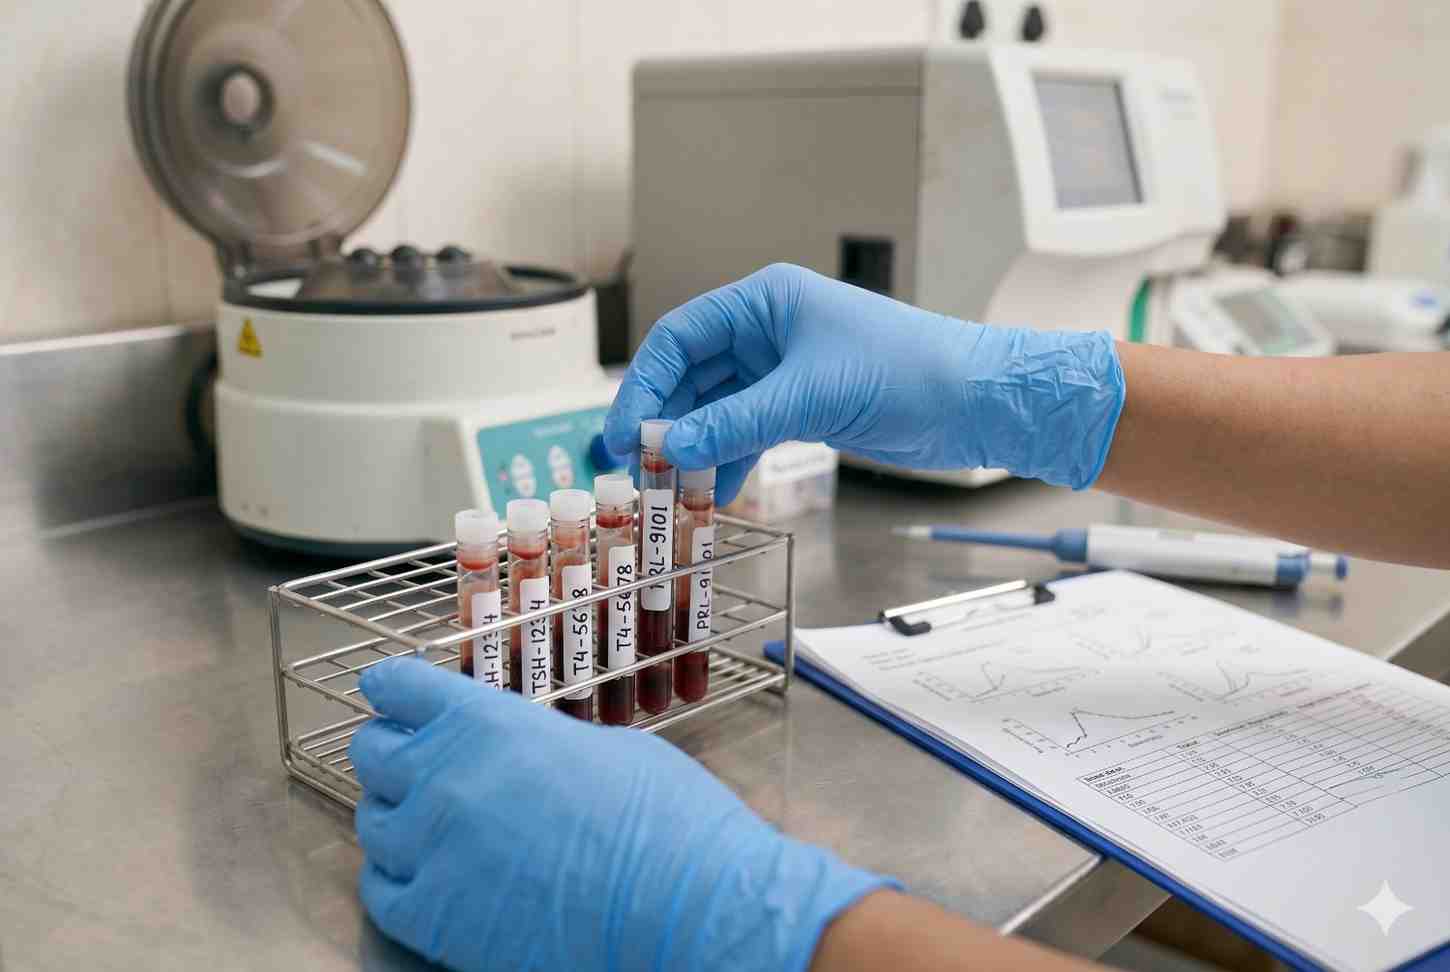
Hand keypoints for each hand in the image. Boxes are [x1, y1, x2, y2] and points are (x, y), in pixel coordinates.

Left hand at [348, 658, 890, 971]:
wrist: (685, 904)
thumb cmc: (666, 821)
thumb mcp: (601, 747)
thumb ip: (534, 743)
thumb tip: (516, 753)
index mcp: (489, 722)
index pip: (401, 688)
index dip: (393, 690)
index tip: (388, 695)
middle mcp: (447, 777)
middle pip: (372, 751)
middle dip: (391, 754)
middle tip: (414, 766)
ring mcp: (434, 849)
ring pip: (371, 823)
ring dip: (397, 820)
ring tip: (432, 830)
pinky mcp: (435, 919)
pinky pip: (380, 892)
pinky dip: (397, 883)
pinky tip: (428, 881)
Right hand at [604, 263, 1124, 502]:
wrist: (979, 401)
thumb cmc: (909, 370)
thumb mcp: (810, 395)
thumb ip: (734, 422)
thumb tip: (669, 448)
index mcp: (765, 303)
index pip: (680, 339)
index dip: (644, 386)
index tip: (622, 434)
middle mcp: (769, 332)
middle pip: (692, 378)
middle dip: (665, 425)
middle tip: (639, 472)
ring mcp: (786, 372)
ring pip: (717, 411)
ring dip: (693, 449)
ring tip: (671, 492)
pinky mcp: (806, 407)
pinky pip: (747, 433)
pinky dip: (727, 460)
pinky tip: (712, 492)